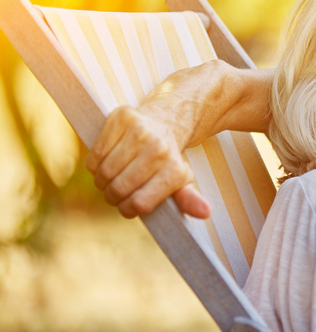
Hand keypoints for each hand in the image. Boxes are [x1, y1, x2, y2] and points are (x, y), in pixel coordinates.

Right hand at [85, 105, 210, 218]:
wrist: (167, 120)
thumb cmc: (169, 158)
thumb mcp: (182, 181)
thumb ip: (189, 200)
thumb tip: (205, 213)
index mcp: (176, 170)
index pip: (139, 203)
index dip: (127, 210)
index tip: (128, 207)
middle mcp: (160, 150)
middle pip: (119, 189)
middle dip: (112, 197)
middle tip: (115, 194)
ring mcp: (140, 132)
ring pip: (105, 172)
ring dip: (101, 182)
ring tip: (110, 180)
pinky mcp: (122, 119)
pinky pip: (96, 154)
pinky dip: (94, 165)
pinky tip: (105, 163)